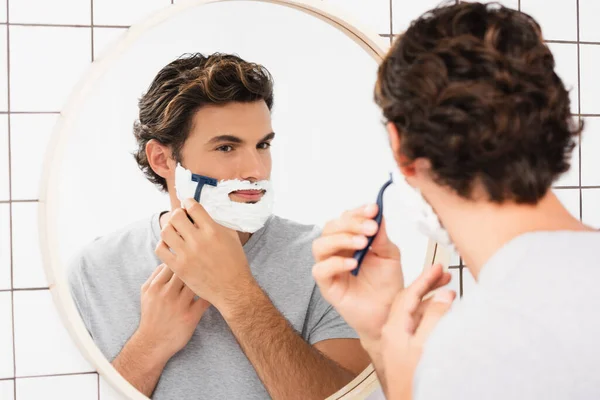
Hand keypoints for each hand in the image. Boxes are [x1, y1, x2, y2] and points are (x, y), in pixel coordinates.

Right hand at [134, 264, 209, 361]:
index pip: (172, 263)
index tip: (191, 259)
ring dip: (204, 278)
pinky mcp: (191, 316)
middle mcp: (166, 294)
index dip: (183, 260)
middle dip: (195, 266)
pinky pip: (205, 299)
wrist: (153, 342)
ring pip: (196, 282)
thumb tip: (167, 260)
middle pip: (186, 270)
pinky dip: (211, 293)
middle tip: (204, 264)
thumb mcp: (146, 293)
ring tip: (210, 275)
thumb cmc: (151, 314)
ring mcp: (179, 305)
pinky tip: (214, 291)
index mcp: (155, 286)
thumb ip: (155, 276)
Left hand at [154, 199, 253, 310]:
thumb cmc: (235, 262)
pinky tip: (169, 245)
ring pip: (166, 231)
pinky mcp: (179, 267)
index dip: (188, 203)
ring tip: (174, 231)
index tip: (188, 205)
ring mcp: (187, 255)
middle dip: (177, 214)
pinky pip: (160, 249)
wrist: (232, 289)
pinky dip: (162, 244)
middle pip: (176, 216)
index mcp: (212, 230)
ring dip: (169, 228)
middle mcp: (198, 241)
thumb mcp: (232, 237)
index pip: (193, 207)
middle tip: (180, 218)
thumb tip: (205, 211)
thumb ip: (219, 222)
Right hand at [311, 204, 402, 346]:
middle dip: (350, 224)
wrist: (389, 314)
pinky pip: (320, 270)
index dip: (357, 212)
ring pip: (320, 245)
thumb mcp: (390, 256)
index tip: (373, 209)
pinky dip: (335, 263)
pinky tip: (353, 264)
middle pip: (330, 228)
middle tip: (370, 228)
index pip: (346, 218)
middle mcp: (337, 251)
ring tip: (362, 243)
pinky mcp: (326, 286)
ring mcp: (329, 267)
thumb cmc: (387, 285)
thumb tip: (378, 215)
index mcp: (351, 240)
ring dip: (341, 240)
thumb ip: (382, 237)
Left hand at [380, 264, 454, 399]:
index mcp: (393, 328)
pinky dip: (431, 313)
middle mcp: (394, 332)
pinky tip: (443, 311)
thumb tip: (443, 295)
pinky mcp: (407, 349)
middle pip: (410, 299)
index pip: (408, 295)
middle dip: (427, 285)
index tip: (437, 267)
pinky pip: (419, 323)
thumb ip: (434, 318)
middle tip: (443, 274)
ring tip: (448, 289)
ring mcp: (400, 340)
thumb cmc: (412, 380)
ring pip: (416, 311)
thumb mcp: (424, 346)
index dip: (424, 279)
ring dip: (431, 299)